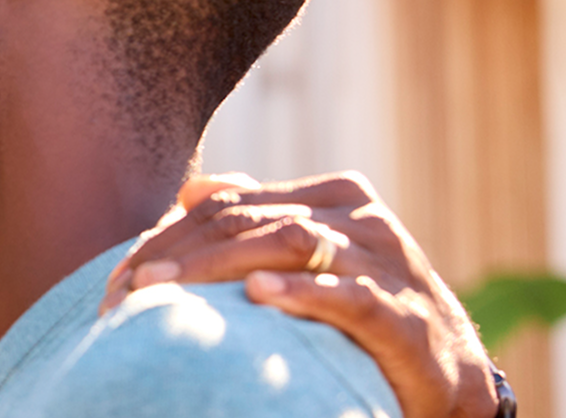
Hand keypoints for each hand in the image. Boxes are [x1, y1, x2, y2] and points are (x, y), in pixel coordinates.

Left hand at [101, 172, 501, 417]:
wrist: (449, 374)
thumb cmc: (366, 313)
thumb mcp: (315, 259)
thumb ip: (260, 221)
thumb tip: (192, 191)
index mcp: (333, 197)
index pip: (230, 205)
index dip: (167, 236)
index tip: (116, 277)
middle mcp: (360, 219)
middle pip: (248, 222)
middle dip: (176, 254)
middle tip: (122, 288)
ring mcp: (386, 263)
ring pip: (290, 244)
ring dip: (216, 266)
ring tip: (163, 288)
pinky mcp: (404, 315)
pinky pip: (349, 297)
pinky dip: (302, 293)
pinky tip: (257, 296)